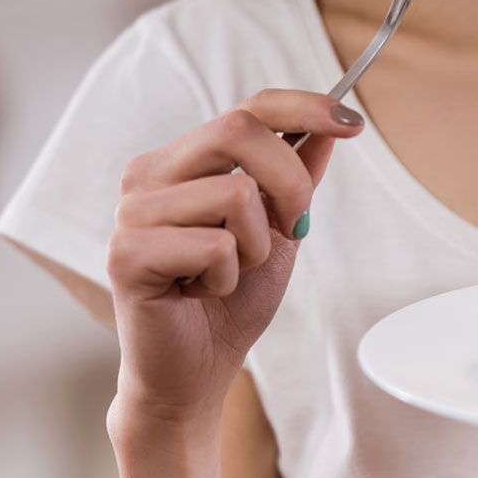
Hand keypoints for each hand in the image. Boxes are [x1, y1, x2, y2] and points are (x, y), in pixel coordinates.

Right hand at [105, 89, 364, 425]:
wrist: (197, 370)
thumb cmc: (232, 300)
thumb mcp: (279, 230)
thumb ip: (298, 177)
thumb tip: (330, 126)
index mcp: (184, 161)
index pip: (247, 109)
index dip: (304, 107)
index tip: (351, 123)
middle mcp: (150, 175)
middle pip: (239, 131)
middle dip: (290, 183)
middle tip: (290, 229)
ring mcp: (133, 211)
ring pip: (235, 195)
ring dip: (254, 246)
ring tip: (227, 273)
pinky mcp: (126, 253)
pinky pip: (215, 246)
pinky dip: (228, 278)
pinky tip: (202, 293)